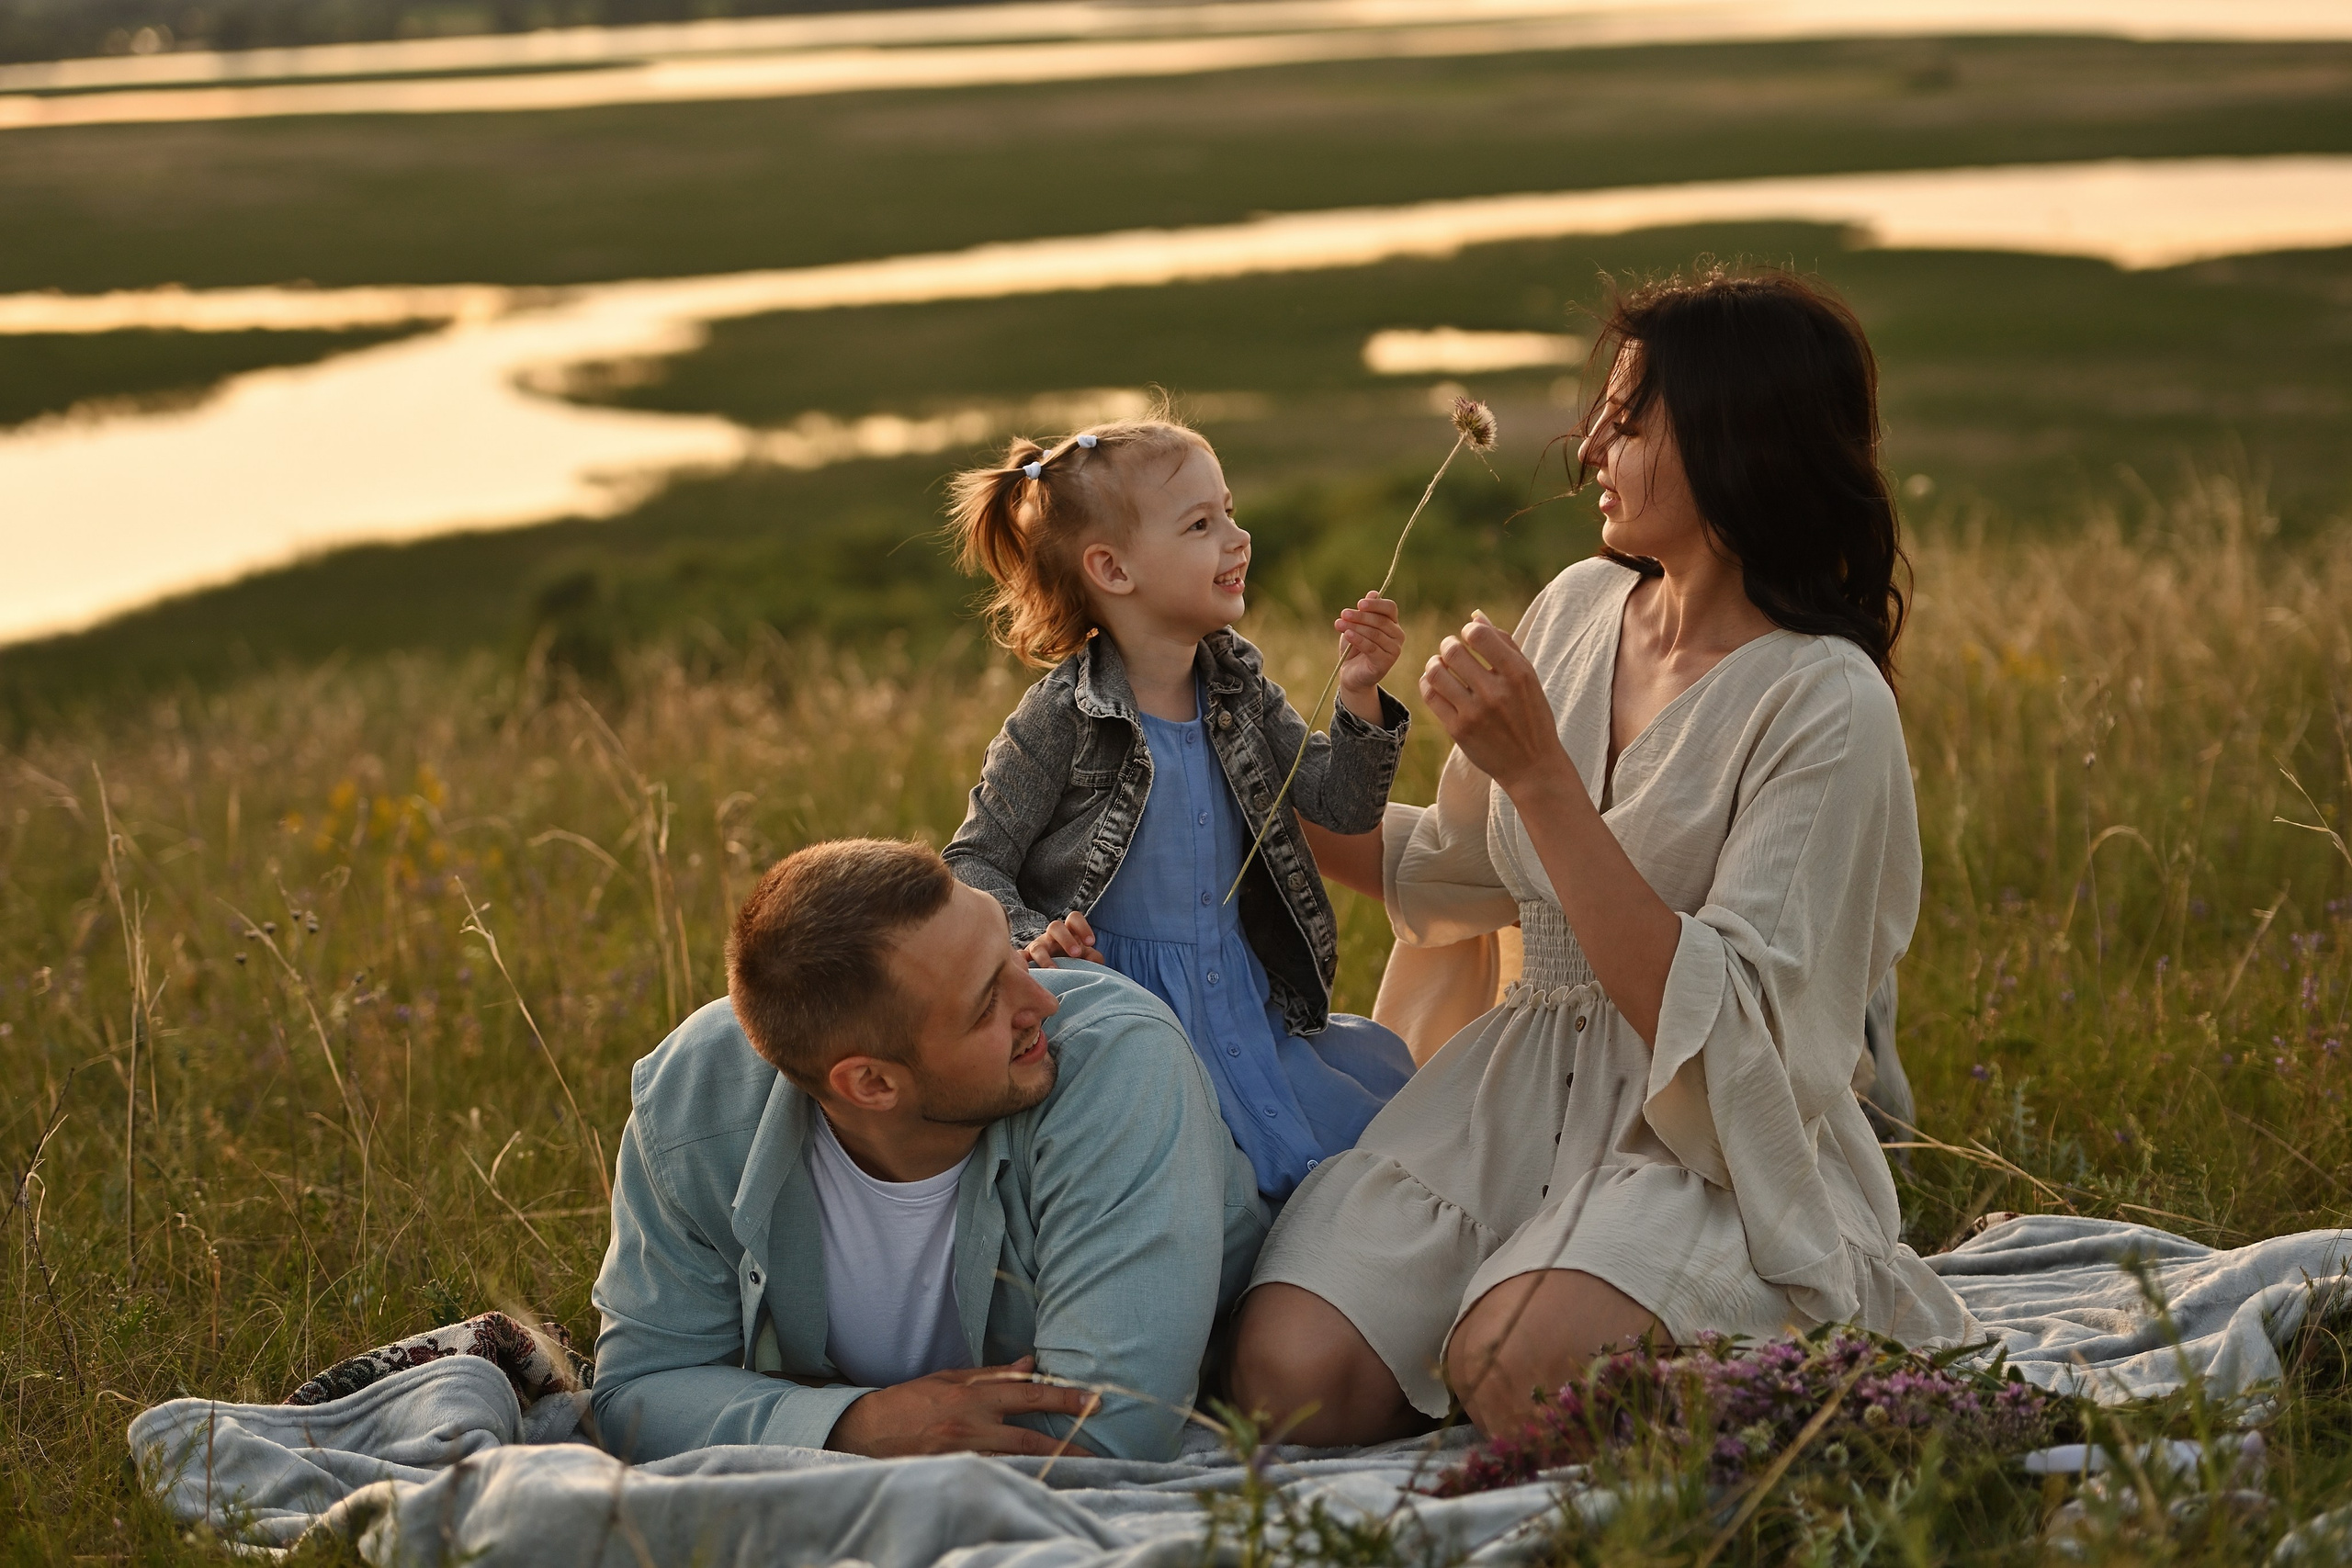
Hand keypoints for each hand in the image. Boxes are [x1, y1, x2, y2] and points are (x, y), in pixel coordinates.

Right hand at [826, 1357, 1101, 1457]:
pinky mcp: (955, 1472)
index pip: (1030, 1394)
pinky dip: (1019, 1478)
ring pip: (1016, 1462)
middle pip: (1030, 1437)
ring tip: (1081, 1470)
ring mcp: (964, 1454)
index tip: (1094, 1400)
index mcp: (974, 1396)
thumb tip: (1030, 1364)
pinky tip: (1040, 1482)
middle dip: (1068, 1444)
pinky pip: (995, 1476)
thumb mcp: (952, 1377)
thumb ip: (993, 1375)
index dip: (1065, 1398)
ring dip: (1049, 1465)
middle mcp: (973, 1425)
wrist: (868, 1429)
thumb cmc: (912, 1399)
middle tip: (1099, 1450)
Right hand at [1023, 910, 1101, 968]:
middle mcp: (1051, 936)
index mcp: (1068, 931)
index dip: (1083, 927)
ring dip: (1045, 958)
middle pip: (1055, 926)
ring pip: (1037, 947)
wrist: (1054, 972)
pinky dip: (1021, 964)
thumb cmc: (1072, 961)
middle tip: (1076, 953)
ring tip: (1053, 971)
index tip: (1091, 942)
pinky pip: (1019, 959)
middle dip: (1066, 939)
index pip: (1074, 918)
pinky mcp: (1025, 960)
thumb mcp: (1085, 957)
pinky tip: (1025, 971)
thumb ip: (1093, 958)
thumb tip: (1096, 963)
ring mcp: (1037, 947)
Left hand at [1335, 592, 1403, 699]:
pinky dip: (1358, 639)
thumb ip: (1365, 611)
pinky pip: (1372, 648)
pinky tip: (1347, 634)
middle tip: (1343, 614)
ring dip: (1356, 627)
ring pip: (1375, 634)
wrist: (1351, 673)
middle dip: (1360, 616)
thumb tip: (1373, 593)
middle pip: (1381, 620)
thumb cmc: (1355, 647)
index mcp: (1392, 623)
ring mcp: (1394, 650)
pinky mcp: (1386, 663)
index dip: (1375, 605)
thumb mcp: (1356, 625)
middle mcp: (1398, 635)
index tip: (1359, 603)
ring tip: (1339, 624)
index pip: (1390, 608)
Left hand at [1418, 612, 1575, 794]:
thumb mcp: (1528, 678)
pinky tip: (1435, 683)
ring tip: (1440, 665)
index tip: (1471, 637)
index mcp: (1518, 674)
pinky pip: (1430, 695)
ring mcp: (1475, 713)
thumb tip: (1475, 615)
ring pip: (1436, 672)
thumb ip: (1504, 644)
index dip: (1469, 630)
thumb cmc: (1531, 715)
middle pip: (1453, 651)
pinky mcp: (1458, 730)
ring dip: (1434, 663)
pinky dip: (1428, 683)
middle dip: (1448, 646)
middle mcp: (1496, 692)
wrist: (1532, 765)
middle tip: (1451, 650)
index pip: (1479, 634)